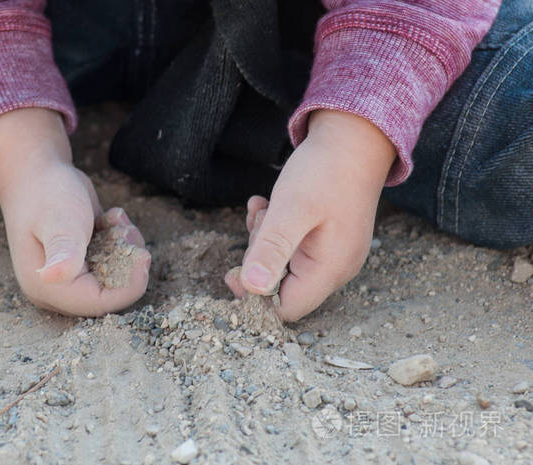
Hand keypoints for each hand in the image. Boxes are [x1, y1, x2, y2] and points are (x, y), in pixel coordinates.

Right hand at [0, 108, 149, 315]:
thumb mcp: (60, 220)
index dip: (129, 287)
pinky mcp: (81, 263)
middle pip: (111, 293)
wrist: (36, 173)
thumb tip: (54, 277)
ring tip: (115, 220)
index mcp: (48, 287)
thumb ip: (64, 250)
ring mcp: (70, 277)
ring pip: (116, 276)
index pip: (100, 304)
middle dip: (127, 263)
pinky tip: (109, 218)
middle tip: (125, 230)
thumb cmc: (46, 194)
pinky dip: (119, 241)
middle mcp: (58, 288)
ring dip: (125, 248)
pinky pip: (113, 262)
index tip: (144, 257)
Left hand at [225, 110, 395, 320]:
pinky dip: (272, 228)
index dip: (255, 296)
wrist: (355, 137)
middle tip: (260, 223)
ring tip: (264, 209)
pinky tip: (266, 204)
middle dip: (259, 259)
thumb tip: (250, 288)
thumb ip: (272, 249)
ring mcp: (333, 253)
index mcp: (330, 269)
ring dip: (264, 239)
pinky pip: (291, 246)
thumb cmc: (325, 171)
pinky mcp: (327, 238)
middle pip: (281, 287)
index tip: (234, 269)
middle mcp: (335, 268)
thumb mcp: (291, 209)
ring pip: (283, 264)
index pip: (286, 309)